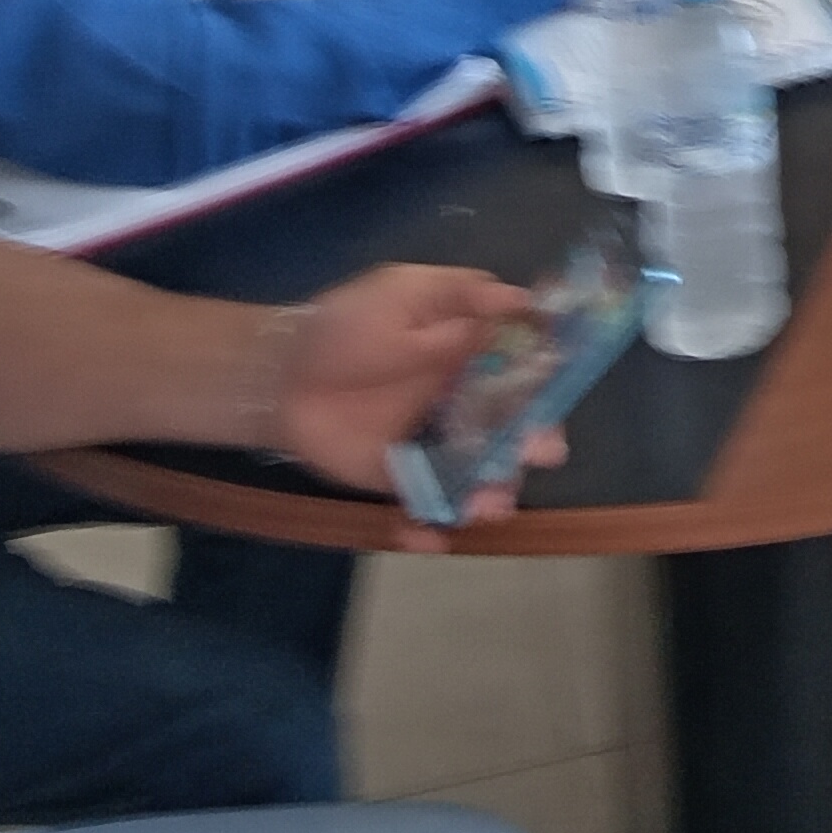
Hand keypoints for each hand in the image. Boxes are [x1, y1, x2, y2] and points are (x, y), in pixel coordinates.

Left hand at [270, 264, 567, 534]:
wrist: (276, 377)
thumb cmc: (341, 327)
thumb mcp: (400, 294)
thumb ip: (458, 298)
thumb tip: (522, 299)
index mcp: (469, 354)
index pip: (523, 372)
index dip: (546, 388)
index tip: (555, 403)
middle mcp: (460, 401)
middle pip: (512, 428)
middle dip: (530, 445)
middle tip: (534, 454)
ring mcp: (431, 444)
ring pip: (477, 473)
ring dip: (491, 493)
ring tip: (485, 507)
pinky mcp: (398, 477)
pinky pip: (424, 505)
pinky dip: (429, 528)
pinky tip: (428, 538)